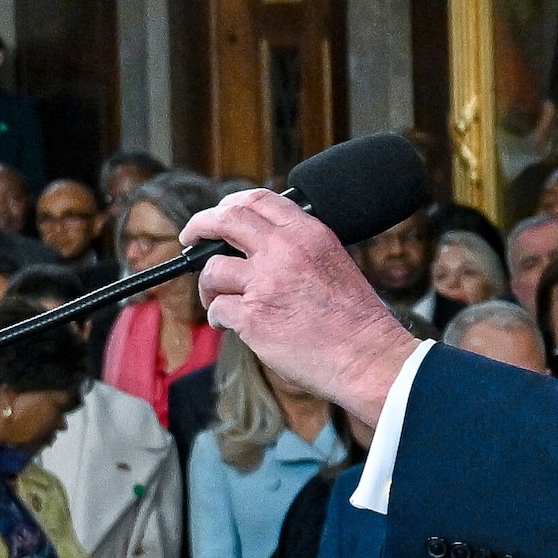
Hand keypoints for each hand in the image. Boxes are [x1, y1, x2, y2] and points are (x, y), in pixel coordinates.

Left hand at [189, 187, 423, 433]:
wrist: (368, 357)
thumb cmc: (356, 320)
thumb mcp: (334, 263)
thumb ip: (300, 249)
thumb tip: (260, 250)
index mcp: (310, 233)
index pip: (260, 200)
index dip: (230, 205)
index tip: (218, 216)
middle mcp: (285, 251)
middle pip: (226, 220)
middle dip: (199, 226)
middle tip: (190, 238)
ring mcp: (266, 282)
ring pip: (212, 270)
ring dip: (208, 286)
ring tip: (217, 300)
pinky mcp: (253, 317)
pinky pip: (218, 309)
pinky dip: (218, 318)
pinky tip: (229, 325)